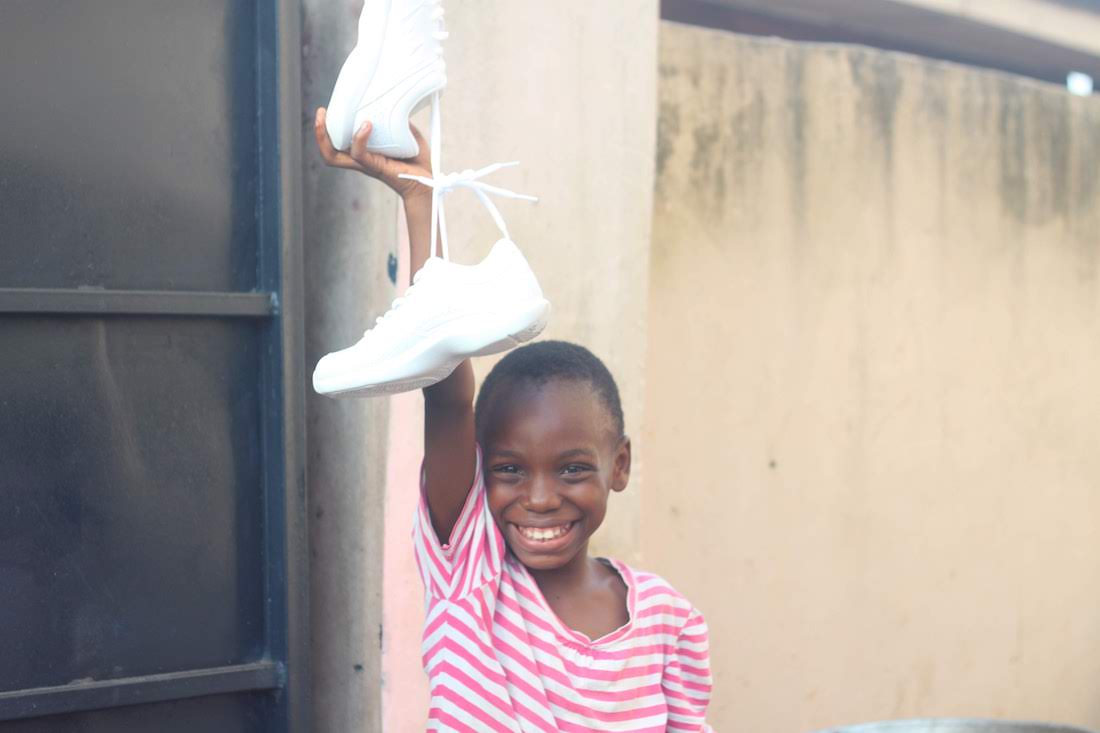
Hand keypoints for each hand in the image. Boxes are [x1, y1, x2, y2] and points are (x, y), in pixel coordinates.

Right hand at [314, 107, 432, 201]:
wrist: (427, 182)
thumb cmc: (416, 160)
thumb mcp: (407, 133)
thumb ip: (398, 119)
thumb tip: (396, 101)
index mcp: (364, 152)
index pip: (338, 142)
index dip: (328, 127)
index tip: (329, 108)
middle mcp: (361, 159)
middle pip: (329, 152)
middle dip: (319, 132)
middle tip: (320, 112)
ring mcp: (366, 164)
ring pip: (333, 156)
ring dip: (324, 137)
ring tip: (326, 117)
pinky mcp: (376, 168)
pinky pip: (360, 154)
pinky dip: (359, 139)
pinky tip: (366, 125)